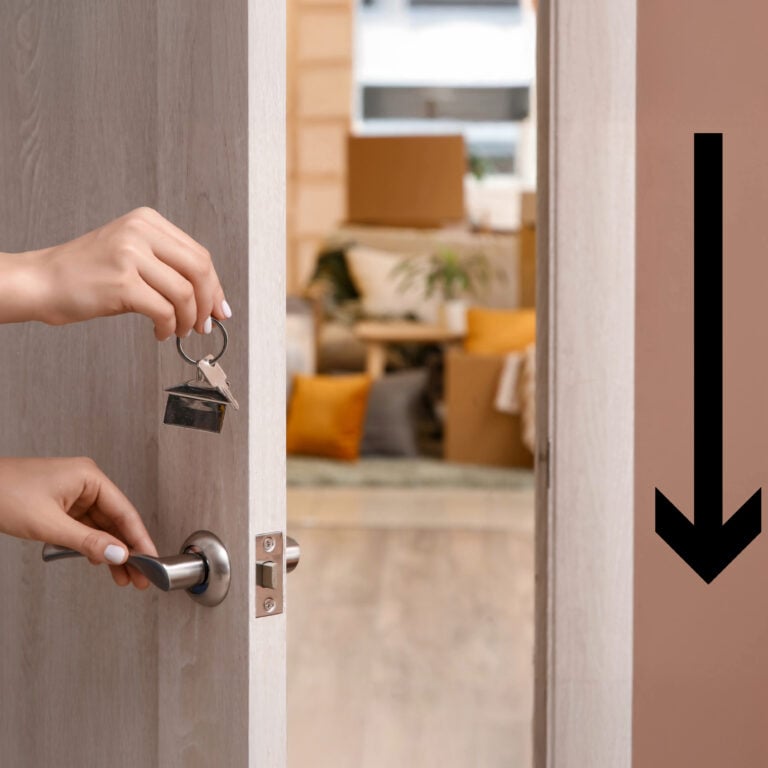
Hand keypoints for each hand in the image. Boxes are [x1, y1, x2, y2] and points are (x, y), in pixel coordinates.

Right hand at [0, 207, 230, 339]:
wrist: (42, 281)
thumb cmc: (87, 273)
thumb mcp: (132, 256)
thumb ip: (169, 269)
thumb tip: (211, 300)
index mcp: (147, 221)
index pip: (199, 254)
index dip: (215, 286)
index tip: (219, 308)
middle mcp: (140, 231)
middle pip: (200, 270)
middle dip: (209, 303)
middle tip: (206, 324)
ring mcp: (130, 255)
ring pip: (185, 293)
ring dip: (189, 320)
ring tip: (180, 331)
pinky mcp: (121, 282)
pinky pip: (164, 310)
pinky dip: (168, 327)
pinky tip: (161, 333)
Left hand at [0, 457, 157, 588]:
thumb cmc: (2, 492)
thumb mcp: (48, 524)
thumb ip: (87, 541)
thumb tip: (117, 554)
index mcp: (89, 477)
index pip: (125, 512)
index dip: (140, 539)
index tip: (151, 560)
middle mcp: (85, 482)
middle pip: (116, 521)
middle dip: (127, 550)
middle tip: (140, 576)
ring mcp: (73, 493)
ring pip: (102, 526)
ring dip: (110, 551)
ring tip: (123, 576)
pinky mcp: (61, 504)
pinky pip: (85, 527)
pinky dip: (91, 545)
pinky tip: (97, 560)